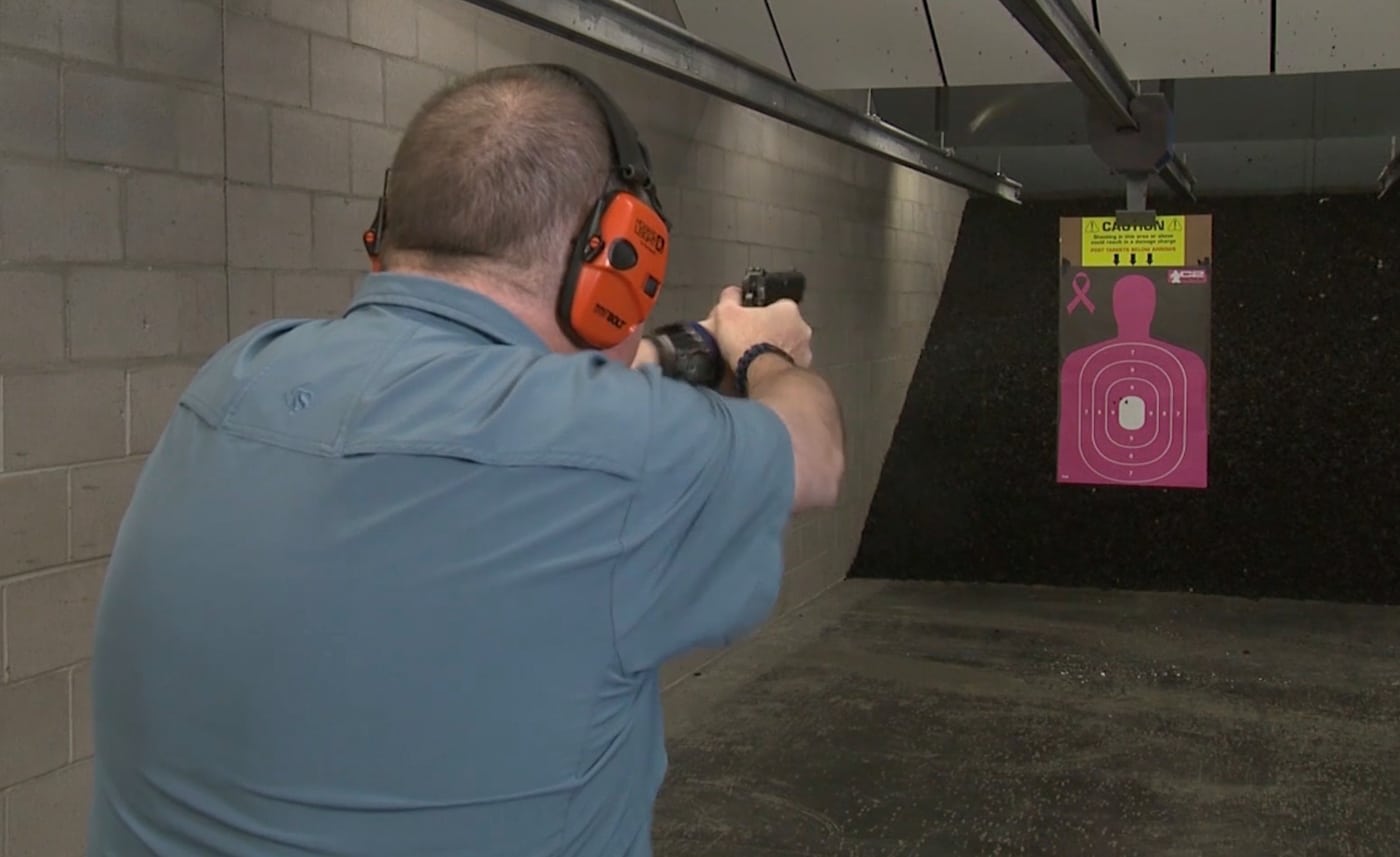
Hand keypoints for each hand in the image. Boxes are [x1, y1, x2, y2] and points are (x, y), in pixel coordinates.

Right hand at [698, 285, 812, 370]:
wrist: (762, 376)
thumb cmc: (748, 343)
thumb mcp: (726, 313)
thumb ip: (730, 298)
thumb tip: (732, 294)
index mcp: (788, 310)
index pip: (775, 305)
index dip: (758, 312)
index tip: (748, 321)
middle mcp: (801, 329)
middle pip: (782, 327)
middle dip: (767, 333)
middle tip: (749, 341)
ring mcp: (804, 352)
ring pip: (786, 348)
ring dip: (774, 352)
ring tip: (754, 360)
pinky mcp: (801, 372)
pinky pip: (787, 367)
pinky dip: (777, 368)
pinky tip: (762, 372)